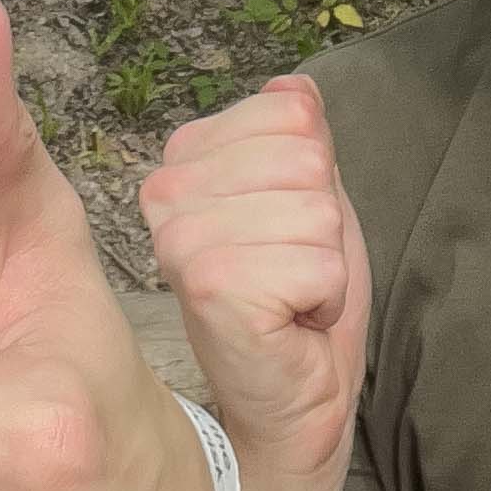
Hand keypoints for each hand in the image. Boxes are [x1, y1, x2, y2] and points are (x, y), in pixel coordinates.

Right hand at [139, 75, 368, 490]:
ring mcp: (181, 240)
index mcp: (183, 159)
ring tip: (289, 299)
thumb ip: (300, 136)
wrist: (293, 404)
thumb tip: (295, 86)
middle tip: (291, 273)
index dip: (315, 177)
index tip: (285, 233)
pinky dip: (323, 299)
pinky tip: (289, 324)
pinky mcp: (209, 286)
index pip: (291, 109)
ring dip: (325, 264)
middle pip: (307, 159)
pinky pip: (319, 263)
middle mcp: (165, 191)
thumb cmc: (298, 306)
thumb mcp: (309, 198)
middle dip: (323, 222)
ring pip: (317, 211)